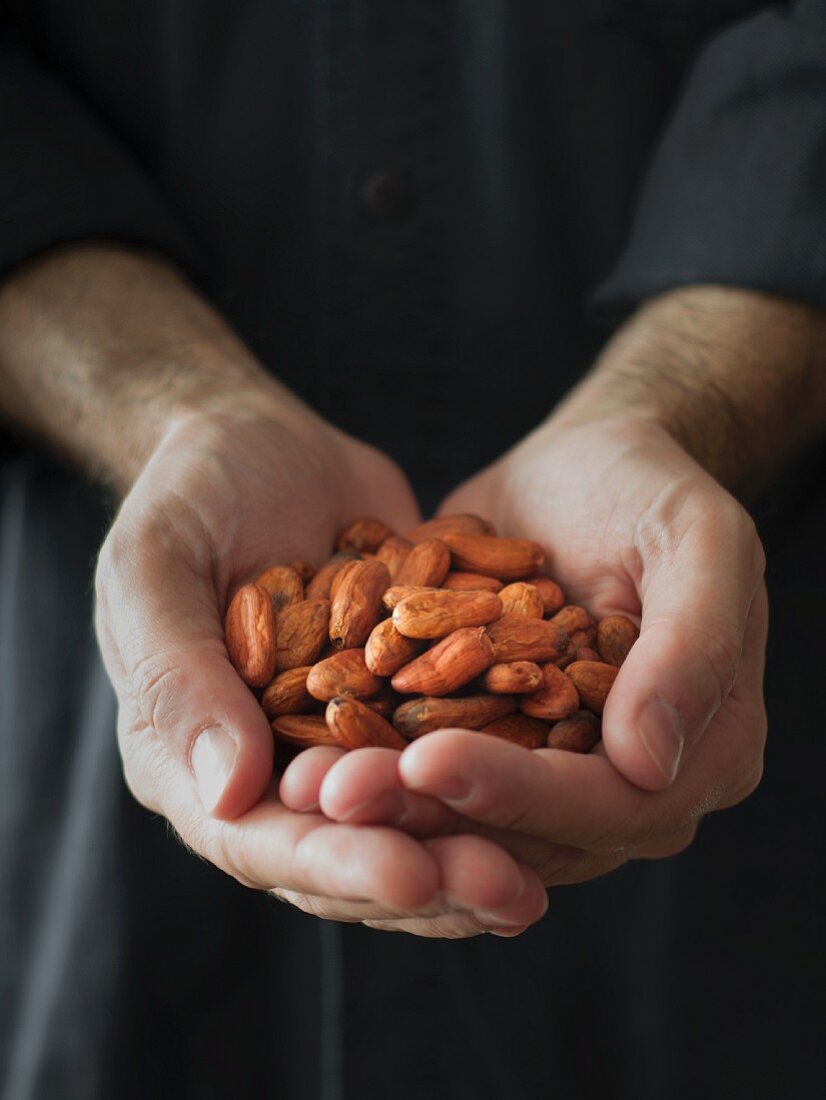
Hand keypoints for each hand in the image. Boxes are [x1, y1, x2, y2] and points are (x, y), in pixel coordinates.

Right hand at [94, 397, 546, 932]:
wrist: (258, 440)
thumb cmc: (187, 492)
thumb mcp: (154, 566)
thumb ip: (176, 677)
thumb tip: (228, 795)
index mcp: (191, 756)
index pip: (257, 839)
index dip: (334, 863)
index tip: (410, 872)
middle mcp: (268, 767)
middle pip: (346, 848)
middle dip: (428, 873)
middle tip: (510, 893)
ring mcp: (341, 737)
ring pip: (409, 817)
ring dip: (476, 845)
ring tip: (546, 875)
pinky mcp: (403, 698)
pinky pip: (453, 747)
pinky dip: (503, 773)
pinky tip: (571, 786)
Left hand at [285, 417, 766, 888]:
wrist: (587, 466)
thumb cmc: (653, 491)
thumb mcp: (698, 541)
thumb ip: (693, 644)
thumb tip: (649, 763)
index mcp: (704, 751)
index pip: (616, 804)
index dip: (524, 794)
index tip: (429, 759)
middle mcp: (629, 781)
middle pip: (532, 833)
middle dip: (432, 814)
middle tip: (336, 792)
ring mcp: (555, 768)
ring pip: (470, 816)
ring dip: (387, 805)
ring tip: (305, 782)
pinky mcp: (491, 741)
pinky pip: (430, 768)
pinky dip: (372, 763)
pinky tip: (302, 751)